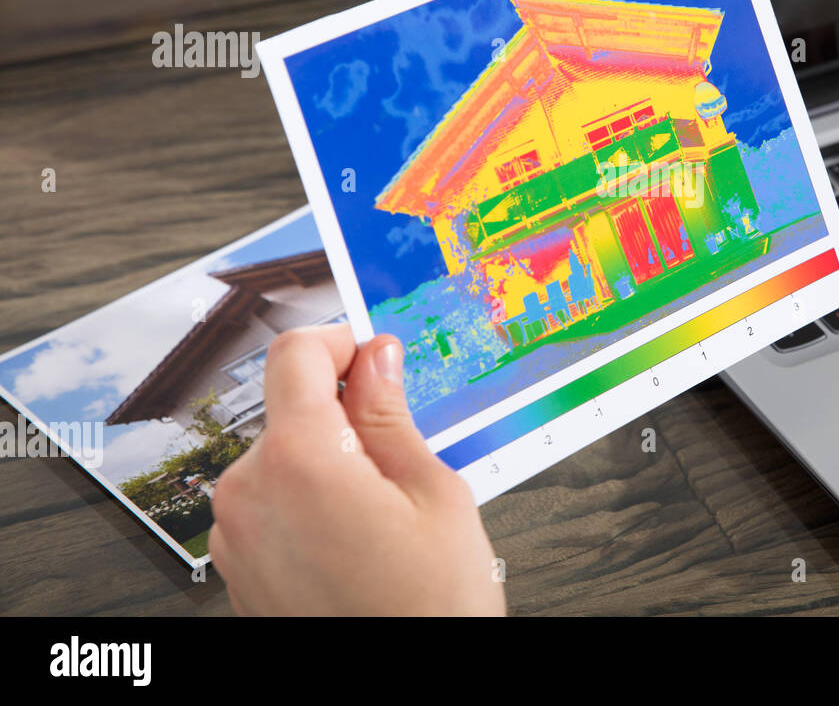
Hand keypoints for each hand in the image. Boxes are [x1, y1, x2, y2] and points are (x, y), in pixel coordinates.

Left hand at [209, 324, 504, 615]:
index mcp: (298, 459)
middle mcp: (249, 493)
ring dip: (327, 458)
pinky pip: (271, 505)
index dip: (339, 339)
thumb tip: (377, 359)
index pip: (295, 354)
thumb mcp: (432, 491)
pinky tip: (361, 534)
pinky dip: (309, 500)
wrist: (408, 696)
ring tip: (388, 504)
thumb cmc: (428, 610)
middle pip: (288, 408)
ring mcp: (236, 537)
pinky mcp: (239, 570)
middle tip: (403, 443)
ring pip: (280, 458)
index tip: (372, 351)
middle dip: (342, 410)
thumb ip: (391, 413)